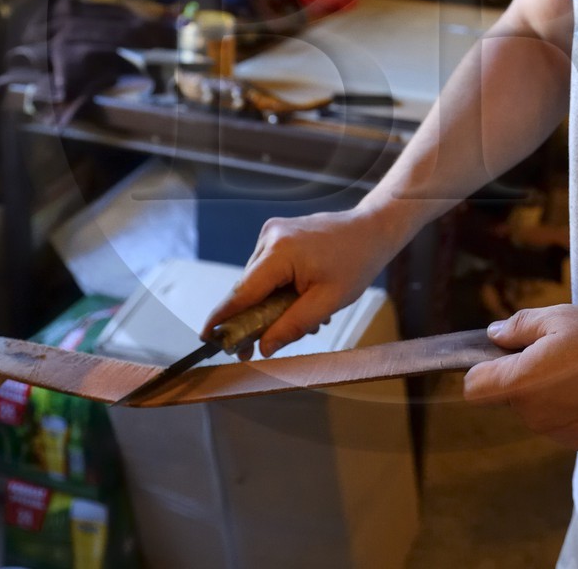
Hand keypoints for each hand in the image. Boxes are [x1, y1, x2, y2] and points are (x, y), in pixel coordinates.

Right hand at [202, 206, 410, 356]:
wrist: (371, 230)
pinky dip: (279, 289)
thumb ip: (293, 325)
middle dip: (255, 319)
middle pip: (249, 289)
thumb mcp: (328, 302)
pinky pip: (268, 269)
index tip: (206, 338)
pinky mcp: (278, 234)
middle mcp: (269, 238)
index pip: (242, 292)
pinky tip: (301, 298)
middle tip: (259, 348)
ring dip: (272, 305)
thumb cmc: (355, 263)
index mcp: (280, 253)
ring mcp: (272, 233)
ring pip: (258, 282)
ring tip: (304, 315)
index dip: (223, 318)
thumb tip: (263, 347)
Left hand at [464, 305, 577, 450]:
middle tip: (556, 349)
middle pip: (507, 394)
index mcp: (521, 384)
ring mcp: (555, 433)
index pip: (474, 387)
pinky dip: (569, 404)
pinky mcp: (577, 442)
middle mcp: (532, 416)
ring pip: (534, 407)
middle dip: (521, 372)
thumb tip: (494, 334)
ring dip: (547, 388)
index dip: (481, 366)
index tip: (504, 351)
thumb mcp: (563, 318)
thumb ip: (520, 326)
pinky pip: (558, 419)